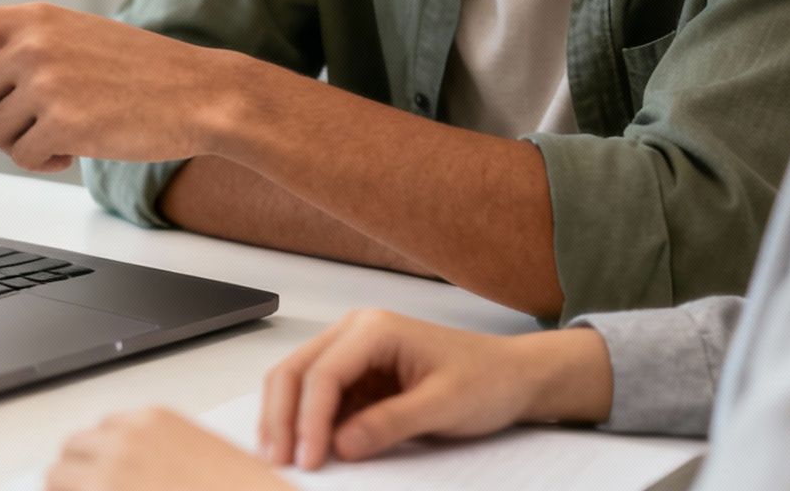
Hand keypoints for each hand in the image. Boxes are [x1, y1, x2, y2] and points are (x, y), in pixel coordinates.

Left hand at [0, 3, 253, 171]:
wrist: (201, 92)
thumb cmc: (144, 73)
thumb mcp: (80, 40)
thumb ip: (31, 49)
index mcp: (33, 17)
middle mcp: (32, 42)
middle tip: (43, 118)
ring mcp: (45, 81)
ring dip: (26, 143)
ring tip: (74, 127)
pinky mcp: (61, 120)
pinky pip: (24, 157)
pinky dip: (48, 162)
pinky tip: (83, 147)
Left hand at [47, 407, 292, 490]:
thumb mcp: (199, 458)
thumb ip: (158, 456)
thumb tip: (136, 474)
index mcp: (151, 420)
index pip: (100, 430)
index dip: (98, 459)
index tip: (101, 476)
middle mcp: (124, 439)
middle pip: (71, 449)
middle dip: (75, 475)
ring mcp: (109, 475)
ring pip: (56, 477)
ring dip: (68, 490)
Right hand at [259, 311, 612, 469]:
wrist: (512, 376)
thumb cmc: (486, 380)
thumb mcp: (444, 405)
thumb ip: (391, 423)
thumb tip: (340, 445)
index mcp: (375, 328)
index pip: (323, 373)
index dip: (308, 419)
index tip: (307, 460)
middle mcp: (355, 332)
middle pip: (295, 371)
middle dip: (281, 417)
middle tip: (276, 460)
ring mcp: (353, 353)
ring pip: (298, 382)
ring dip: (286, 419)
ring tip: (279, 457)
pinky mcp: (357, 376)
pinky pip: (319, 398)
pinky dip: (305, 422)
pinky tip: (302, 448)